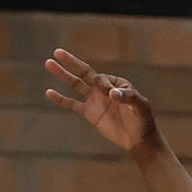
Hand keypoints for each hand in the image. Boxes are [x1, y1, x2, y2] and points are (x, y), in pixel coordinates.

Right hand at [44, 48, 159, 155]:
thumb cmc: (143, 120)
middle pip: (83, 72)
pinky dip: (61, 99)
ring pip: (75, 84)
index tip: (111, 97)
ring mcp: (94, 100)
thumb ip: (128, 97)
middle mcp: (103, 88)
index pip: (101, 79)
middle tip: (57, 52)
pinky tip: (49, 92)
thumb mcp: (140, 106)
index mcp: (116, 83)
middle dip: (71, 62)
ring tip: (49, 63)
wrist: (138, 139)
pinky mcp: (89, 113)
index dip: (102, 86)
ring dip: (62, 74)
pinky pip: (72, 104)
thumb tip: (112, 94)